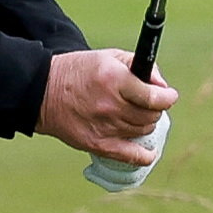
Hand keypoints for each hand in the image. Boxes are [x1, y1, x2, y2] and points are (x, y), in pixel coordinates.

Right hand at [40, 49, 176, 163]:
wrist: (44, 92)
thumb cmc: (79, 71)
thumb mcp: (109, 57)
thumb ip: (140, 66)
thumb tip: (162, 86)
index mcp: (115, 80)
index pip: (154, 97)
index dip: (167, 97)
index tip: (169, 95)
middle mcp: (112, 105)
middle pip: (150, 116)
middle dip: (154, 108)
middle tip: (147, 103)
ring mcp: (105, 127)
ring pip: (142, 131)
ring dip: (144, 123)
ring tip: (135, 116)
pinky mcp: (98, 144)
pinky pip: (131, 156)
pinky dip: (145, 156)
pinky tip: (149, 152)